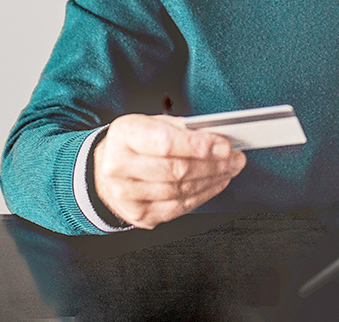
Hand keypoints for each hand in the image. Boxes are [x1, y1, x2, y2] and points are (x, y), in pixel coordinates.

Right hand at [93, 113, 246, 228]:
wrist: (104, 172)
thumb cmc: (133, 144)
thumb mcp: (150, 123)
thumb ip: (181, 129)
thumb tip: (216, 138)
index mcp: (124, 135)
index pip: (166, 143)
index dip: (198, 146)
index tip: (223, 145)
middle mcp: (119, 166)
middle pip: (177, 170)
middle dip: (214, 164)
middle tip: (234, 157)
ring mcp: (127, 195)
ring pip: (181, 190)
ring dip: (213, 180)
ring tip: (230, 168)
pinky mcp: (139, 215)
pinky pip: (179, 207)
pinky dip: (203, 195)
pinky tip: (216, 183)